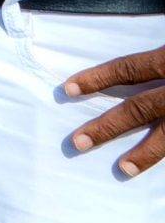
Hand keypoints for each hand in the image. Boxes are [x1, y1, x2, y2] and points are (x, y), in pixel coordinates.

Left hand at [65, 44, 164, 178]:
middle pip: (139, 109)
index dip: (98, 79)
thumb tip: (138, 56)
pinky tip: (149, 170)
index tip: (67, 89)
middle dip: (107, 127)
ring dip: (145, 154)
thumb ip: (156, 51)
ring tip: (124, 168)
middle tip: (76, 143)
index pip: (128, 69)